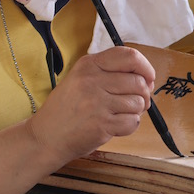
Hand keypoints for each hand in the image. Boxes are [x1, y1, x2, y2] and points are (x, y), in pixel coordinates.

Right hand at [27, 46, 155, 160]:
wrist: (45, 137)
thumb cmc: (68, 108)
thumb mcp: (82, 79)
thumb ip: (111, 73)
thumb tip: (148, 79)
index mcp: (89, 65)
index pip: (130, 56)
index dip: (146, 68)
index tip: (148, 78)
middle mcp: (92, 80)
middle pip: (139, 82)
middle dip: (143, 95)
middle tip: (134, 103)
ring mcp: (97, 102)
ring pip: (138, 103)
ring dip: (135, 112)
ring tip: (118, 114)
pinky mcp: (102, 124)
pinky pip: (133, 122)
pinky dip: (129, 126)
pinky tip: (114, 126)